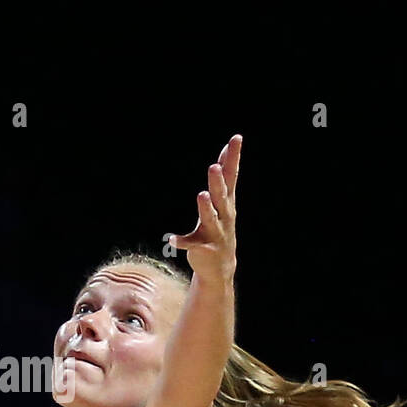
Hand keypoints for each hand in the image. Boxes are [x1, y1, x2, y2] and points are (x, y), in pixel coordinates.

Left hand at [168, 134, 240, 284]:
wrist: (220, 268)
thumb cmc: (219, 229)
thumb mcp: (223, 205)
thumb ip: (222, 183)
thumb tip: (221, 159)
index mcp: (227, 203)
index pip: (232, 176)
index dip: (233, 157)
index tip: (236, 139)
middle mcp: (224, 216)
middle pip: (222, 195)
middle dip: (218, 182)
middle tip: (214, 167)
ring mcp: (215, 233)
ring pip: (210, 218)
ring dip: (206, 207)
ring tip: (202, 194)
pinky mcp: (203, 248)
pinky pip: (190, 244)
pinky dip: (181, 241)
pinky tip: (171, 239)